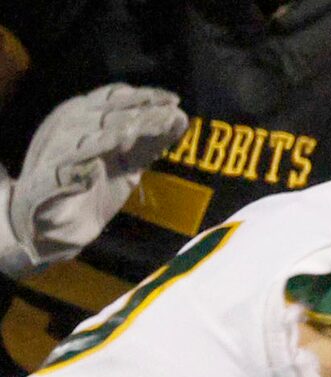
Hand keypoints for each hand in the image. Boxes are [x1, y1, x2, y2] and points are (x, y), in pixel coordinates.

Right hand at [0, 86, 186, 276]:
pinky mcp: (47, 181)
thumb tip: (181, 117)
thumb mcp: (128, 161)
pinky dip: (79, 168)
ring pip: (84, 136)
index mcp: (86, 117)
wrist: (54, 222)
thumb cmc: (93, 184)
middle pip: (104, 113)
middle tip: (167, 115)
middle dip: (137, 112)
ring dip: (112, 134)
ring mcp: (55, 153)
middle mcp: (68, 127)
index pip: (115, 98)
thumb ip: (151, 141)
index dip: (144, 97)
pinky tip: (96, 170)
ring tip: (135, 133)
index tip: (174, 101)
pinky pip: (62, 172)